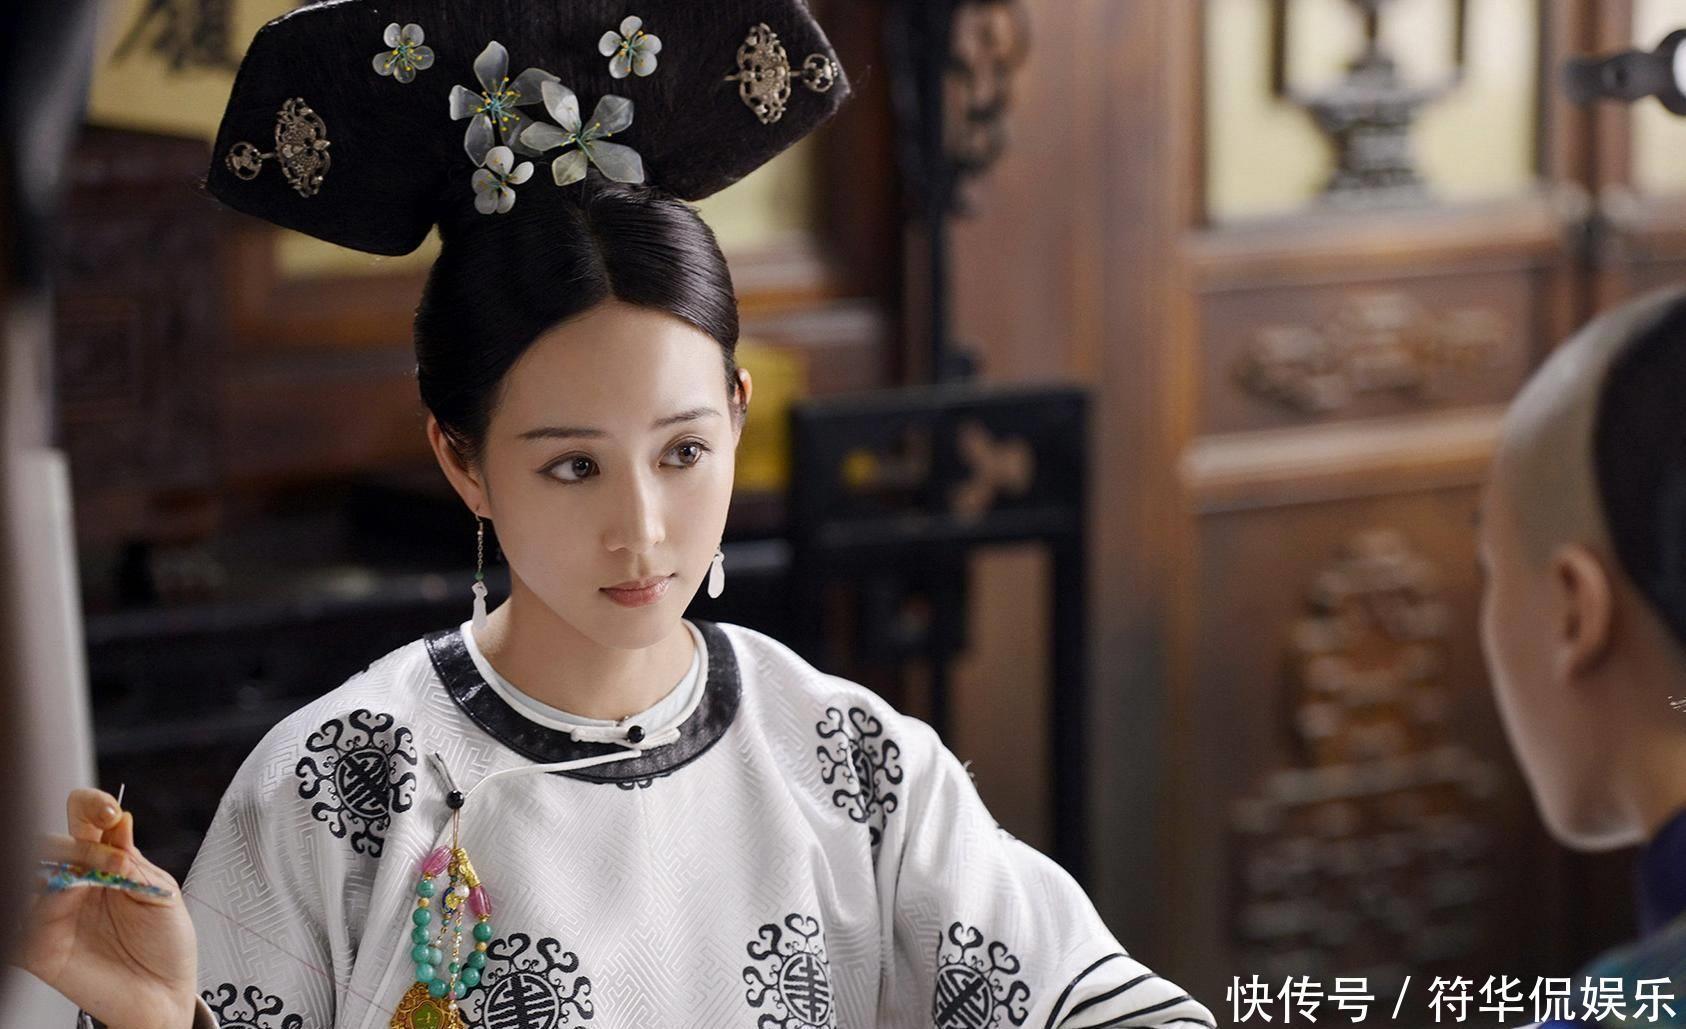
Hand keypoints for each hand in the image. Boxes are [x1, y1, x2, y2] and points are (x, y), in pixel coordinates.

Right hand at [18, 789, 198, 1028]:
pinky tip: (65, 904)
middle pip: (53, 844)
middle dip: (80, 846)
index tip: (109, 813)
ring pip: (32, 877)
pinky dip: (40, 909)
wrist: (166, 995)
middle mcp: (74, 882)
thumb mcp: (160, 893)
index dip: (92, 807)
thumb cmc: (165, 944)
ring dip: (62, 872)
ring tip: (94, 883)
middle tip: (113, 863)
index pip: (84, 820)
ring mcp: (53, 914)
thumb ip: (133, 860)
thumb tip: (119, 819)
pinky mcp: (38, 948)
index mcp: (104, 861)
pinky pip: (23, 922)